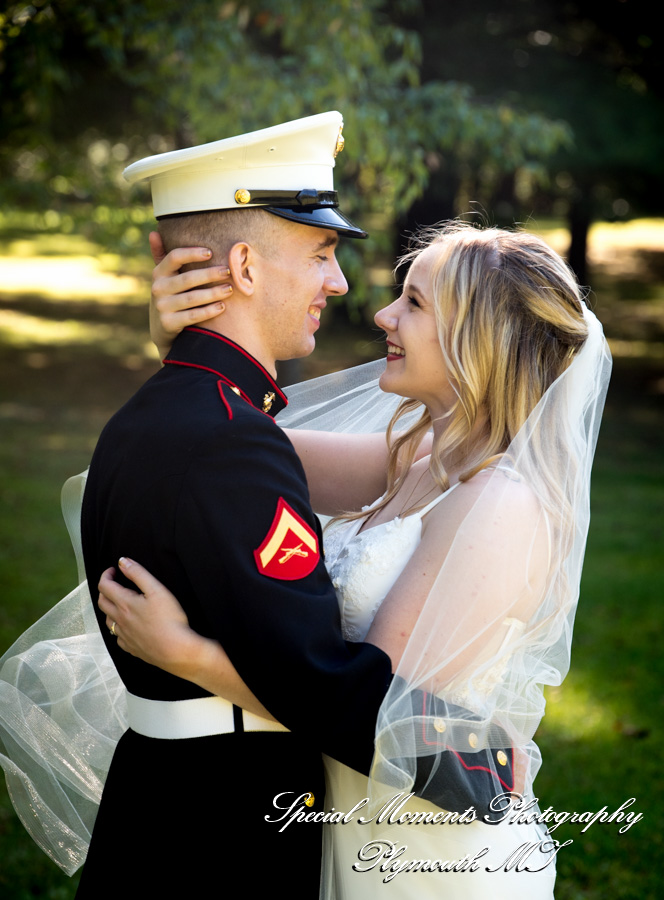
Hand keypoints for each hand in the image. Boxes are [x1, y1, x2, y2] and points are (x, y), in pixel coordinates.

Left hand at [98, 557, 208, 676]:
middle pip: (102, 602)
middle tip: (114, 583)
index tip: (114, 570)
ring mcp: (124, 636)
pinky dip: (119, 628)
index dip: (106, 575)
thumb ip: (138, 573)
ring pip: (108, 621)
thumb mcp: (157, 589)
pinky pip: (118, 637)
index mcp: (124, 604)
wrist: (176, 650)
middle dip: (105, 589)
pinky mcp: (131, 648)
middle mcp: (120, 620)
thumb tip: (122, 562)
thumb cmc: (169, 620)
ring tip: (119, 603)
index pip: (105, 586)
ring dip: (109, 609)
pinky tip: (128, 626)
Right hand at [149, 232, 233, 357]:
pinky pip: (192, 316)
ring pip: (192, 298)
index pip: (174, 257)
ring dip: (213, 293)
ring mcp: (162, 307)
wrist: (162, 331)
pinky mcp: (168, 324)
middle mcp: (158, 289)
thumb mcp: (163, 278)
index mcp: (158, 273)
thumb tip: (153, 233)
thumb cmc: (170, 297)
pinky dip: (208, 311)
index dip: (192, 254)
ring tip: (230, 289)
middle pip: (187, 278)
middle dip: (210, 274)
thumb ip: (162, 256)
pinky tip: (222, 306)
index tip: (210, 253)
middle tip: (228, 271)